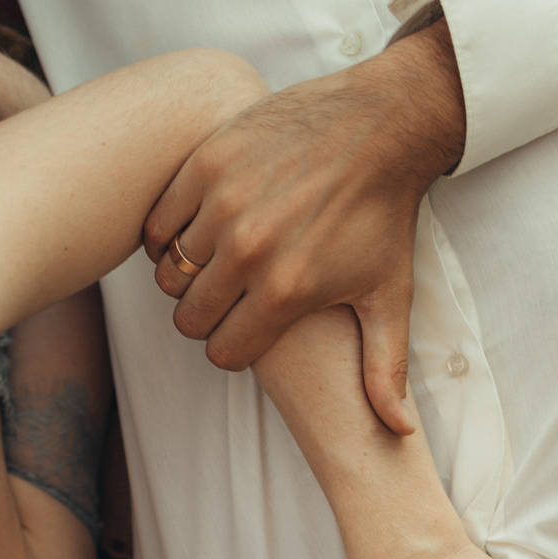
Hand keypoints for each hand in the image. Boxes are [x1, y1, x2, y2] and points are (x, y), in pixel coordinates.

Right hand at [145, 22, 465, 434]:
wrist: (382, 125)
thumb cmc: (385, 216)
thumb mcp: (390, 296)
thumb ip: (385, 368)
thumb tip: (398, 433)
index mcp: (287, 292)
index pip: (224, 353)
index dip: (233, 350)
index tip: (245, 333)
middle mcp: (249, 250)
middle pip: (189, 317)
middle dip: (205, 318)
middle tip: (225, 302)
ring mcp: (224, 203)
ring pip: (169, 271)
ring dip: (184, 276)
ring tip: (211, 267)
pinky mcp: (206, 162)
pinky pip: (159, 222)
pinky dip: (167, 234)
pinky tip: (194, 233)